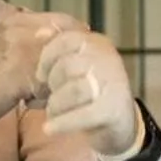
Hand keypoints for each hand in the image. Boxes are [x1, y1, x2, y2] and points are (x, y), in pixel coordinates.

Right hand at [0, 11, 84, 131]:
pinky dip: (46, 97)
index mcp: (19, 20)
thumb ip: (32, 41)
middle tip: (66, 81)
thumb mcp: (6, 46)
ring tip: (42, 94)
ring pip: (61, 65)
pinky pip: (50, 84)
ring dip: (58, 82)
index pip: (65, 20)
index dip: (77, 40)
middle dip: (72, 63)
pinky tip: (30, 103)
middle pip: (68, 42)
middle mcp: (22, 28)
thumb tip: (67, 46)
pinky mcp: (21, 72)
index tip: (78, 59)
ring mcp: (22, 48)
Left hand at [36, 29, 143, 160]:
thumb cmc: (89, 90)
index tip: (40, 74)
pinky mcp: (114, 110)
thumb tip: (40, 32)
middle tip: (48, 97)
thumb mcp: (76, 63)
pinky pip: (82, 115)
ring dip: (55, 105)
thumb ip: (58, 46)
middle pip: (67, 66)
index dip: (47, 57)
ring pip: (74, 90)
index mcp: (98, 43)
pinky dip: (61, 124)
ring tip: (52, 113)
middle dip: (51, 85)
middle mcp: (109, 59)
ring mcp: (114, 84)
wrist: (120, 123)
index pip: (66, 40)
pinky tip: (49, 129)